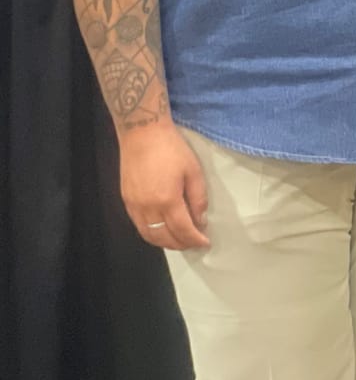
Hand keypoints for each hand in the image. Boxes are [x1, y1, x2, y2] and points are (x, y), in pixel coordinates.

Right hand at [119, 123, 209, 249]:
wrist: (142, 134)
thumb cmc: (172, 149)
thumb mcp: (193, 171)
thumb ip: (198, 199)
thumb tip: (201, 221)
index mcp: (167, 200)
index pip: (182, 230)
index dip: (194, 239)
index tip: (205, 243)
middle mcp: (147, 208)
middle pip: (163, 237)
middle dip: (180, 244)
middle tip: (194, 243)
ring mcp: (134, 206)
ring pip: (148, 235)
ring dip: (164, 243)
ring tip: (179, 241)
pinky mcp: (126, 201)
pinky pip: (138, 226)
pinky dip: (151, 234)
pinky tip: (161, 231)